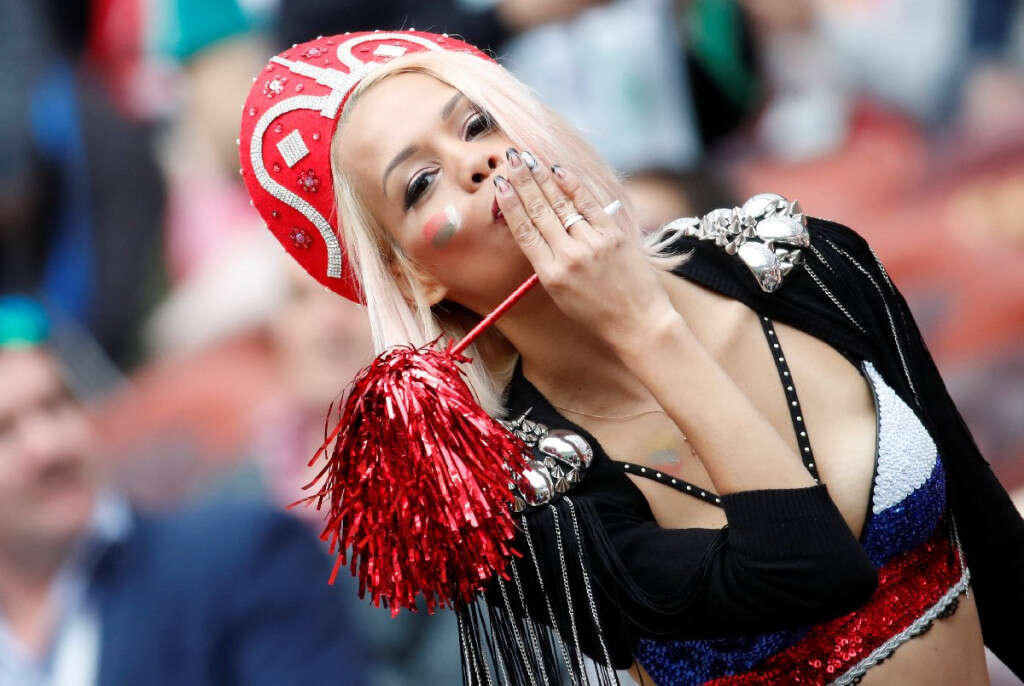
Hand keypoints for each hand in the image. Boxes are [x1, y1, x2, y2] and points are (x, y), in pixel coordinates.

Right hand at [494, 148, 679, 352]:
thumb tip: (539, 230)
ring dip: (543, 178)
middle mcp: (569, 256)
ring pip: (561, 204)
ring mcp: (593, 244)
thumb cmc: (598, 313)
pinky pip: (589, 205)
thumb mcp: (561, 295)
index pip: (524, 232)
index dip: (510, 205)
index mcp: (550, 274)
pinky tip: (560, 170)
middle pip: (540, 212)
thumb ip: (548, 263)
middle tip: (511, 160)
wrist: (638, 323)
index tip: (500, 185)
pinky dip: (573, 186)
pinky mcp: (614, 236)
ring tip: (529, 159)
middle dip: (523, 182)